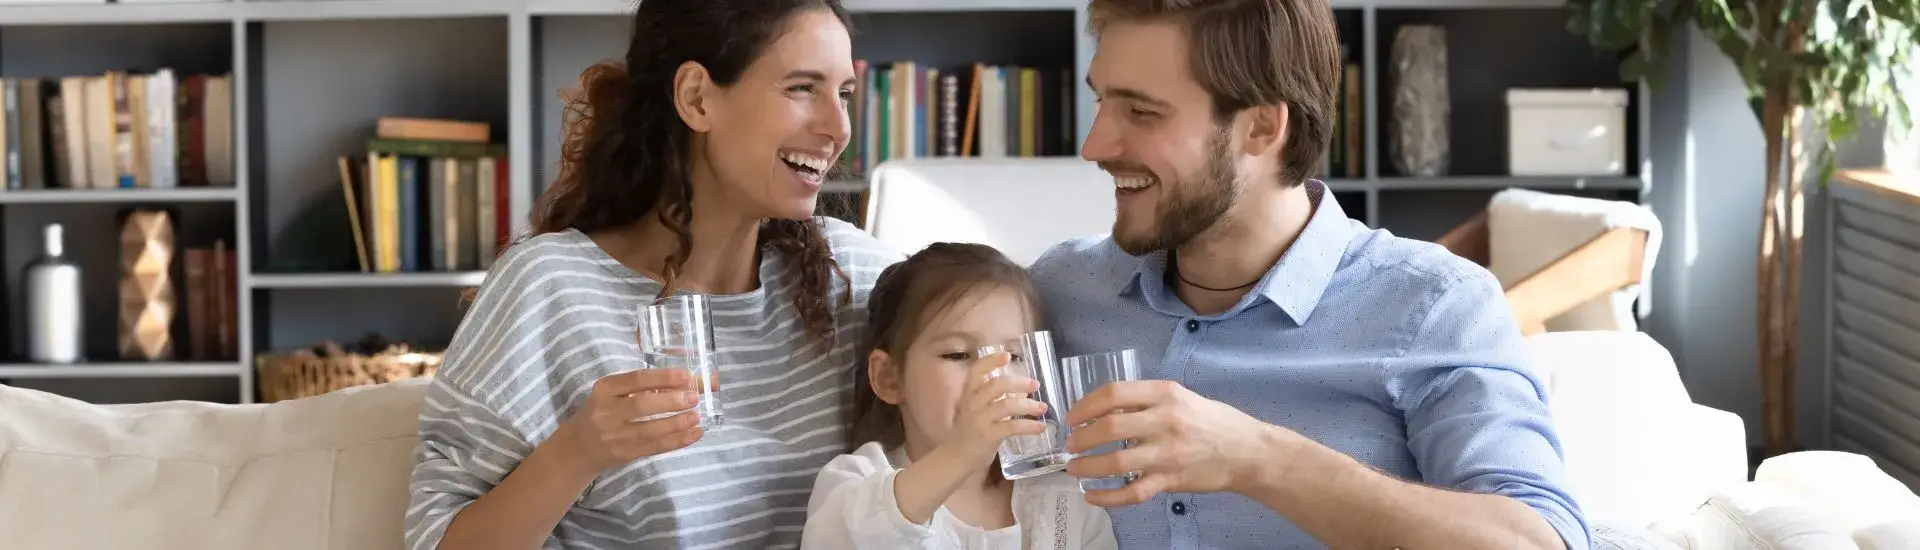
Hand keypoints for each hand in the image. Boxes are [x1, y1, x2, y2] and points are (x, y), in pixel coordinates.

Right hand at [552, 368, 708, 474]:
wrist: (579, 446)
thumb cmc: (604, 411)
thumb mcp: (617, 393)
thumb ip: (650, 385)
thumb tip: (695, 380)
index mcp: (606, 389)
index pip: (636, 380)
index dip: (663, 378)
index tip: (686, 376)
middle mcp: (606, 411)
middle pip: (642, 405)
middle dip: (671, 401)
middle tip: (694, 398)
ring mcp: (614, 435)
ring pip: (650, 430)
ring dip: (677, 424)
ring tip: (696, 417)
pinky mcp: (624, 454)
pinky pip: (655, 447)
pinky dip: (677, 441)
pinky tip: (694, 434)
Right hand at [939, 352, 1049, 463]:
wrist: (957, 456)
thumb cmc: (971, 429)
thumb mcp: (977, 408)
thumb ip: (995, 397)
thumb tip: (1023, 387)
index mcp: (969, 393)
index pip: (976, 371)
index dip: (991, 361)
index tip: (1007, 355)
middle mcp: (973, 403)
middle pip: (997, 385)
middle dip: (1019, 382)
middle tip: (1035, 384)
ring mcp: (979, 420)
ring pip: (1006, 406)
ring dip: (1028, 405)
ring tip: (1042, 407)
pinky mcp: (988, 436)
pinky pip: (1012, 427)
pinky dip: (1029, 426)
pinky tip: (1040, 427)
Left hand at [1062, 379, 1283, 506]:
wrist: (1249, 452)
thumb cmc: (1213, 421)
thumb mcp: (1181, 397)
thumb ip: (1146, 400)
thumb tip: (1104, 408)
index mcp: (1166, 394)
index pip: (1114, 394)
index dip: (1085, 405)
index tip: (1073, 417)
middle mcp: (1165, 421)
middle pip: (1108, 427)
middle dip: (1080, 438)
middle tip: (1070, 444)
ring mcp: (1168, 453)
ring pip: (1115, 462)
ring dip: (1087, 466)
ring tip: (1074, 468)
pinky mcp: (1171, 480)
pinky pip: (1132, 492)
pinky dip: (1107, 497)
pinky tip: (1092, 496)